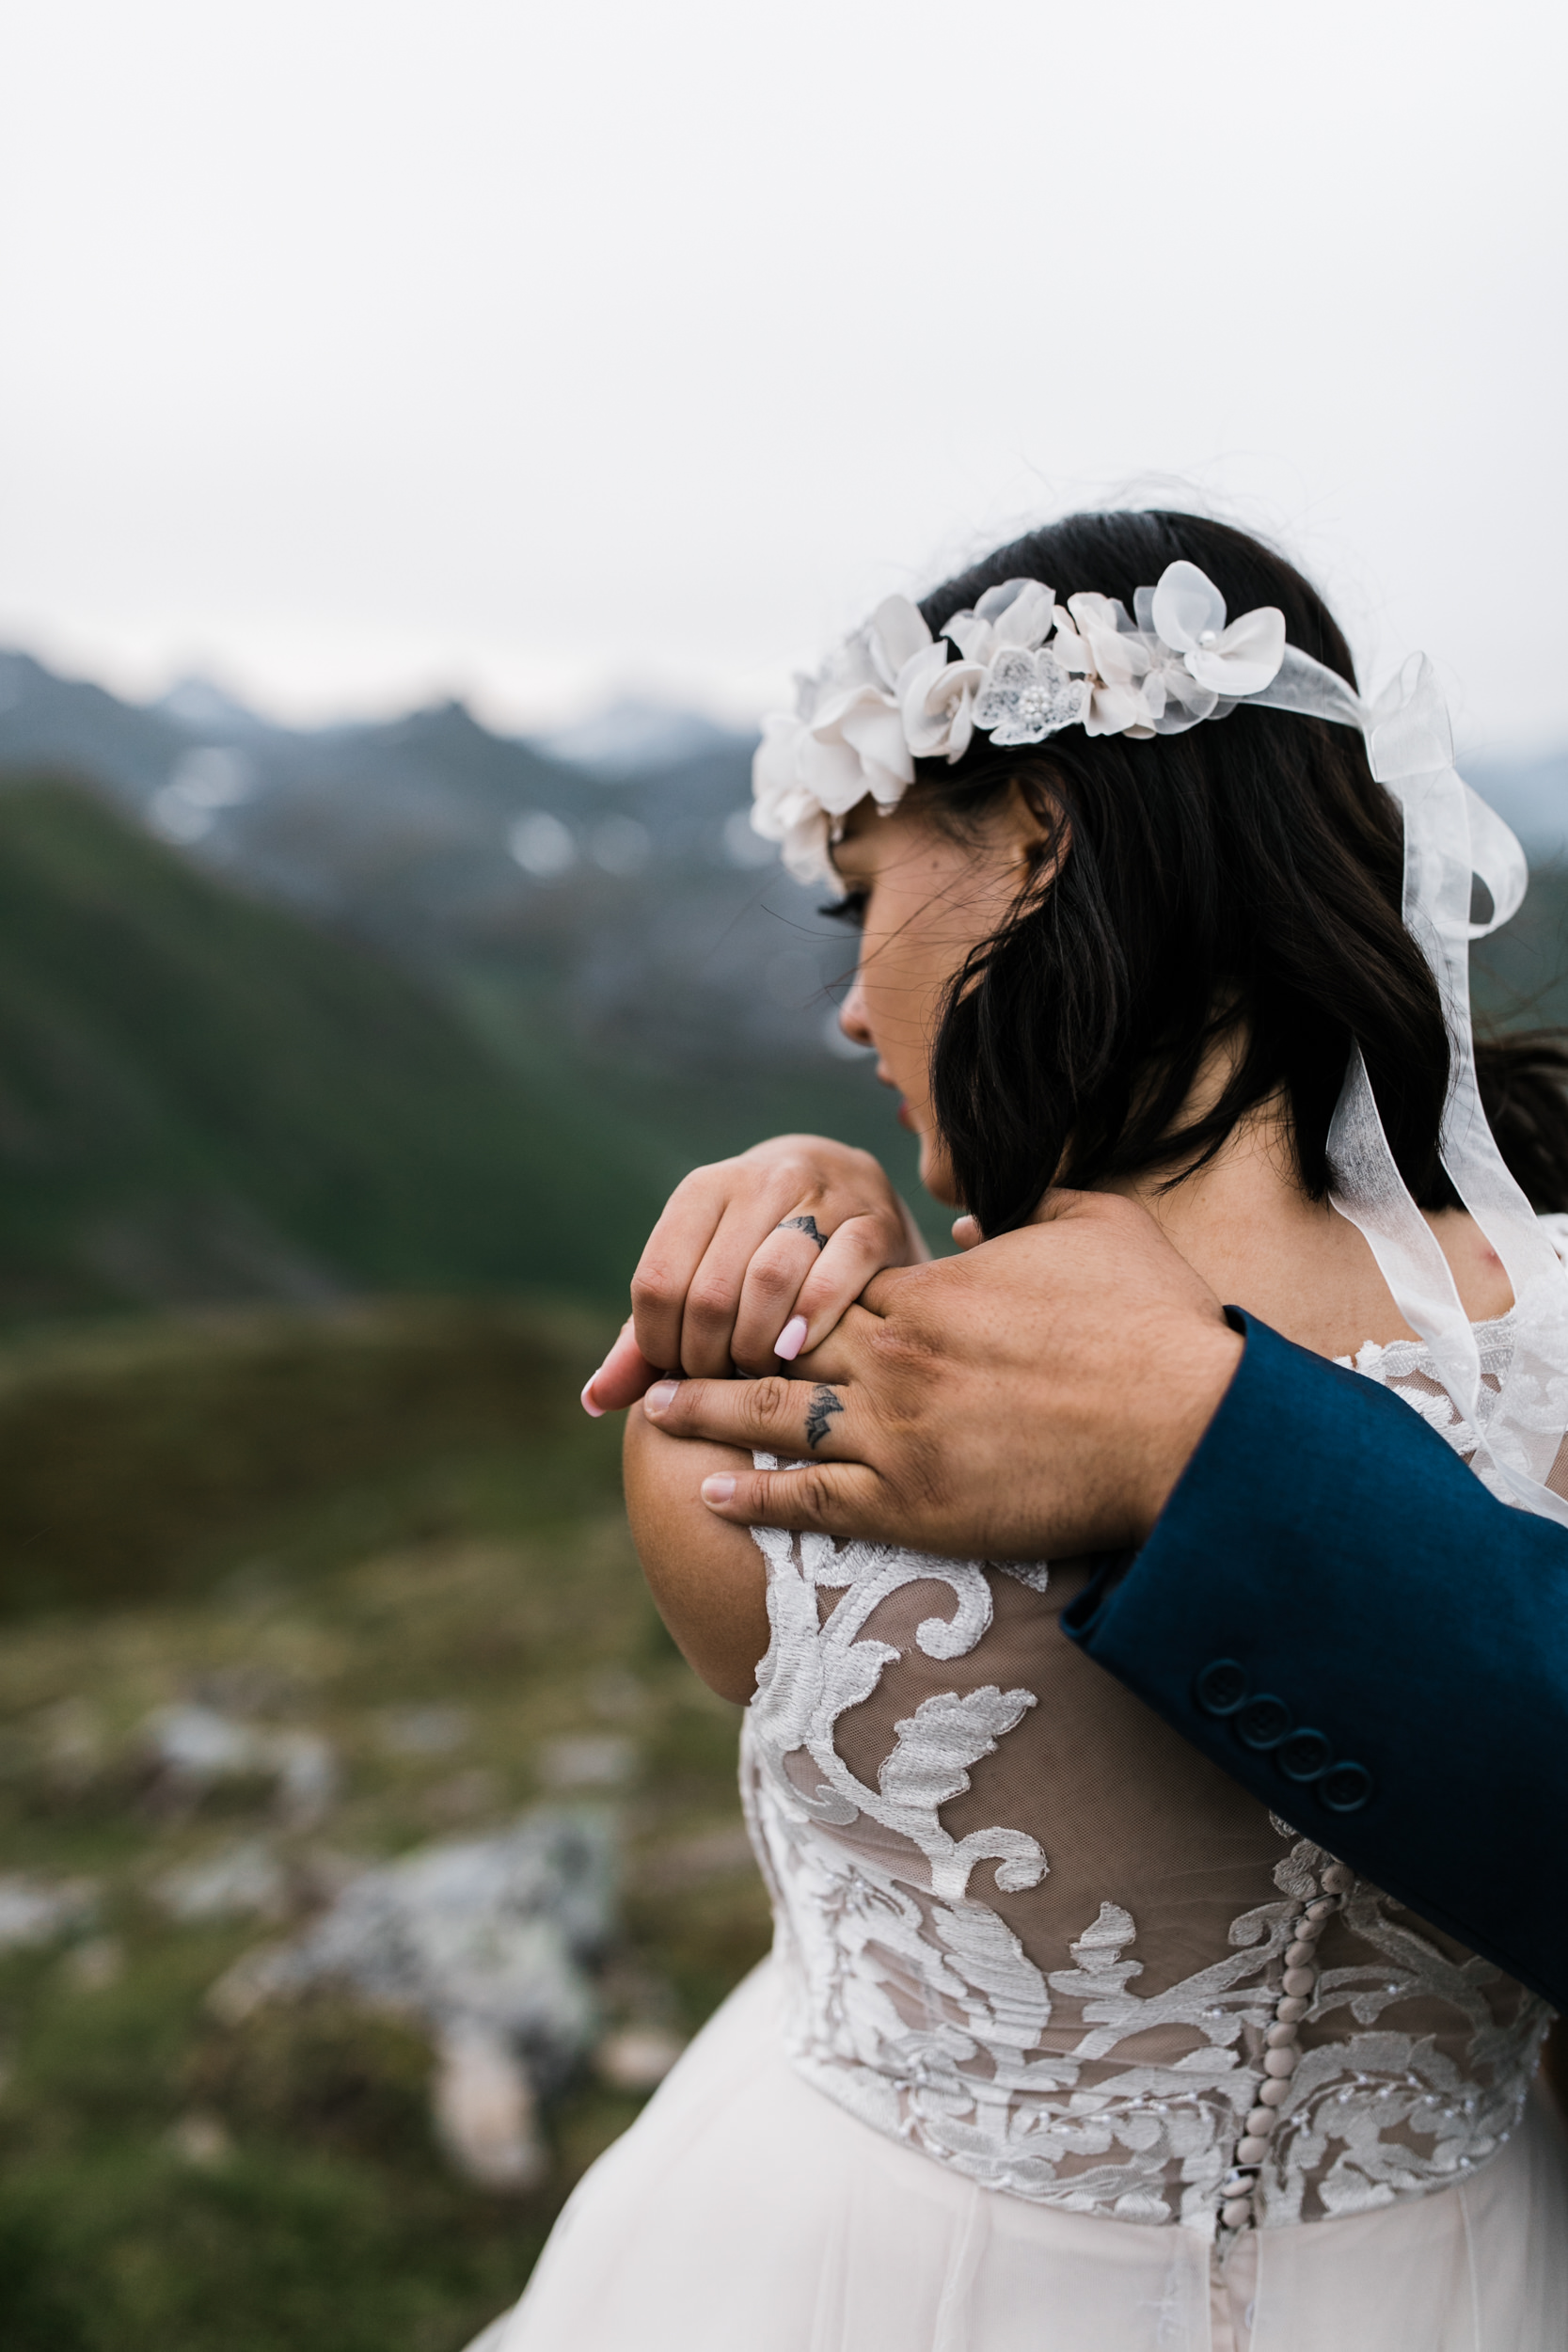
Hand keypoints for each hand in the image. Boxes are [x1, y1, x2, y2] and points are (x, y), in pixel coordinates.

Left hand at [582, 1135, 927, 1413]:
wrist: (854, 1191)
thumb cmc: (760, 1251)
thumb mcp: (702, 1275)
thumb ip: (647, 1338)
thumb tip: (595, 1400)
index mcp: (703, 1190)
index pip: (656, 1282)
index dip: (658, 1346)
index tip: (675, 1375)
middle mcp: (759, 1181)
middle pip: (710, 1291)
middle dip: (708, 1357)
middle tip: (720, 1383)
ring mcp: (821, 1197)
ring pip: (770, 1279)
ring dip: (756, 1346)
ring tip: (758, 1372)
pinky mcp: (874, 1222)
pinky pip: (835, 1275)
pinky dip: (811, 1321)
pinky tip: (799, 1350)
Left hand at [639, 1190, 1243, 1556]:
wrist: (1187, 1428)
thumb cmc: (1155, 1323)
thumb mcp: (1093, 1225)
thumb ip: (1024, 1207)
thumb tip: (968, 1218)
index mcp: (930, 1290)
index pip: (826, 1279)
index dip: (781, 1284)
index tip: (742, 1286)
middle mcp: (897, 1358)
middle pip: (777, 1342)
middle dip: (714, 1340)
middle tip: (660, 1345)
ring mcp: (898, 1434)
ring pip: (774, 1417)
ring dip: (708, 1411)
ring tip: (657, 1409)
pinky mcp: (914, 1506)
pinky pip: (812, 1500)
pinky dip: (757, 1495)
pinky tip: (713, 1492)